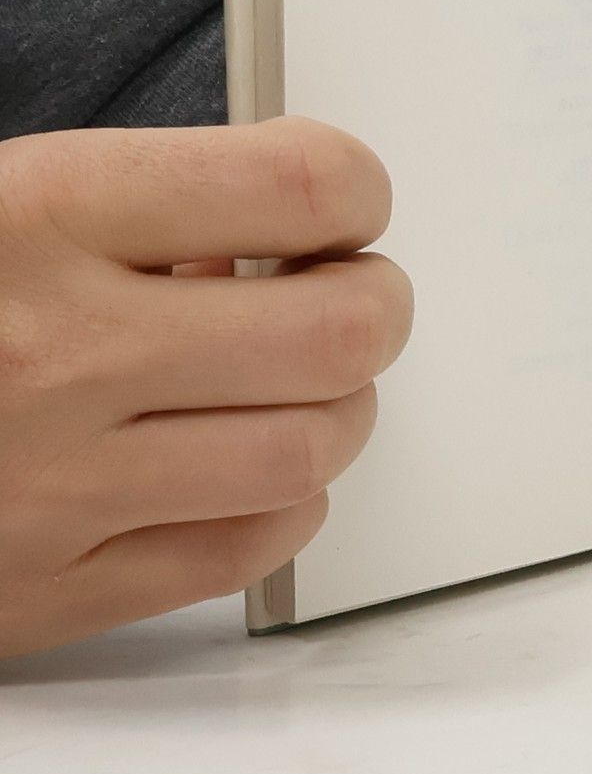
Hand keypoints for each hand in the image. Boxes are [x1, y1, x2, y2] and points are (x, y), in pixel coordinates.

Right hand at [0, 117, 411, 659]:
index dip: (355, 189)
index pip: (304, 183)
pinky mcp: (47, 589)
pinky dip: (281, 503)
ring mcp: (54, 482)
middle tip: (343, 293)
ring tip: (286, 380)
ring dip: (333, 408)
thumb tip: (298, 220)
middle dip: (371, 304)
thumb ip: (144, 203)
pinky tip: (238, 462)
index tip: (340, 204)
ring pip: (313, 449)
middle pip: (341, 331)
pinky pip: (246, 551)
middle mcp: (56, 351)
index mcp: (38, 217)